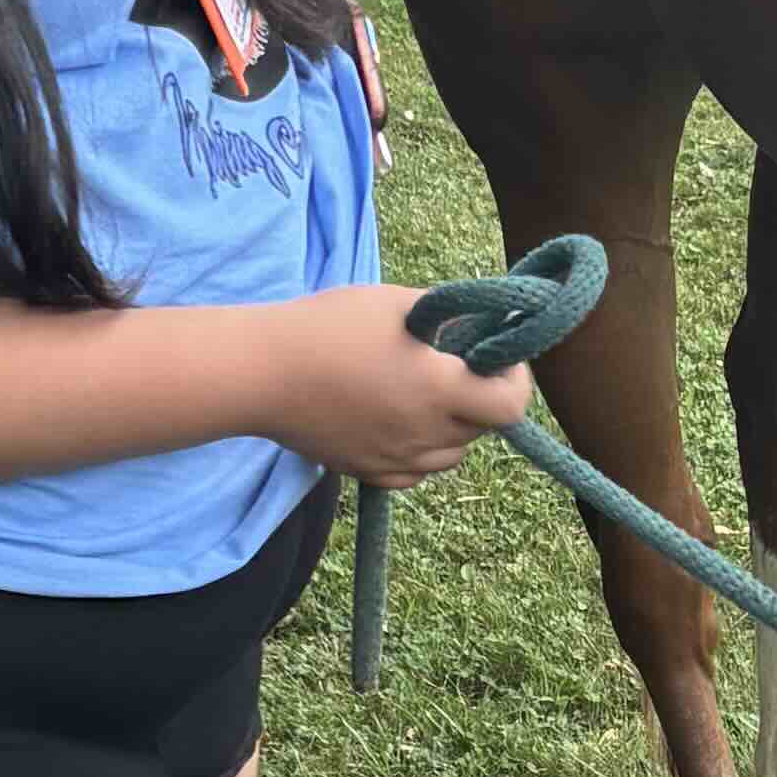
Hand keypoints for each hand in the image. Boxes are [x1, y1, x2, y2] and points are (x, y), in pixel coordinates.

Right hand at [271, 282, 535, 484]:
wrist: (261, 373)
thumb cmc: (327, 327)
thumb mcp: (397, 304)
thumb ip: (449, 316)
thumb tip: (480, 326)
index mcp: (439, 388)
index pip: (510, 405)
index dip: (515, 380)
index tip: (498, 358)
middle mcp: (425, 433)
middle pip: (481, 427)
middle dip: (479, 397)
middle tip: (453, 365)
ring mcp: (397, 460)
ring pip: (451, 453)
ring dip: (452, 426)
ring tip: (420, 391)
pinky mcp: (368, 473)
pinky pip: (415, 471)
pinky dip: (419, 451)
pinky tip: (396, 420)